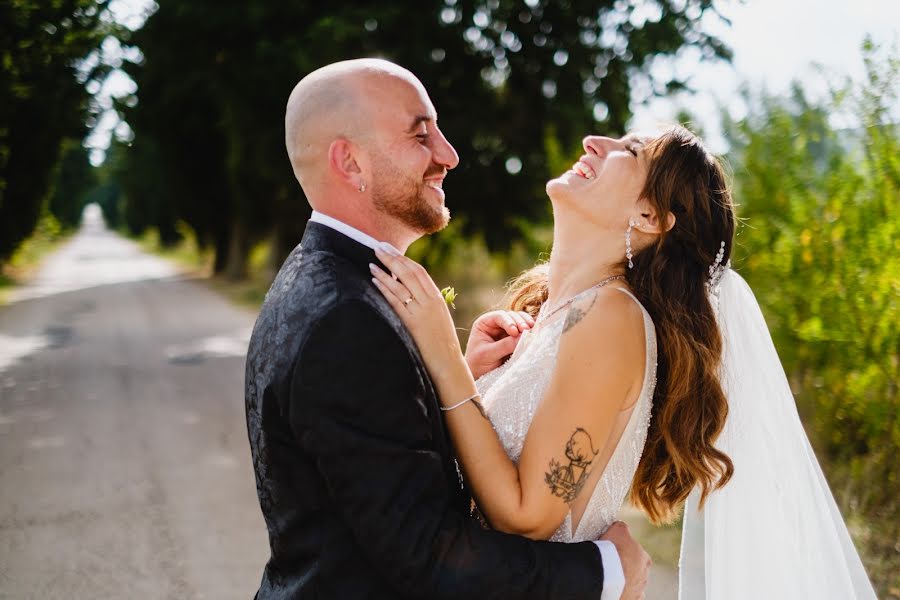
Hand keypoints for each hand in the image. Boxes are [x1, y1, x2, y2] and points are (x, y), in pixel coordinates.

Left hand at [370, 245, 463, 376]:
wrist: (448, 365)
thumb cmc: (441, 345)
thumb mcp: (437, 319)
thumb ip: (426, 305)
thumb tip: (409, 294)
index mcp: (437, 299)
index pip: (420, 272)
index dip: (404, 259)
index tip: (392, 250)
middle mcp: (431, 302)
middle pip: (410, 273)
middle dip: (393, 258)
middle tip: (378, 246)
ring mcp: (422, 312)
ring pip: (401, 285)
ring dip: (385, 270)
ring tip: (373, 259)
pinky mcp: (413, 323)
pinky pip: (396, 301)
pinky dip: (385, 288)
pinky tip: (374, 279)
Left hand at [465, 310, 533, 379]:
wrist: (480, 376)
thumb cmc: (478, 363)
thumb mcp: (488, 354)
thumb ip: (504, 345)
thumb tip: (523, 337)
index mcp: (485, 323)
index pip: (499, 316)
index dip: (508, 321)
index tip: (514, 332)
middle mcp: (496, 324)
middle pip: (511, 316)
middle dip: (520, 322)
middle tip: (527, 330)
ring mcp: (507, 330)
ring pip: (520, 321)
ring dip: (527, 325)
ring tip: (533, 331)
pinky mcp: (515, 339)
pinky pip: (524, 332)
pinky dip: (530, 332)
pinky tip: (535, 334)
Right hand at [600, 521, 650, 599]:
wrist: (606, 573)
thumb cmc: (613, 550)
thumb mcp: (618, 530)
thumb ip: (622, 528)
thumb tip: (621, 526)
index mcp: (644, 558)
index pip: (637, 554)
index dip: (625, 552)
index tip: (615, 552)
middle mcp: (644, 575)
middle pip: (636, 570)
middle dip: (627, 568)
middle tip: (612, 565)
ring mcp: (638, 590)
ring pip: (633, 585)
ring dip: (625, 582)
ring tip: (611, 578)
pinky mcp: (630, 599)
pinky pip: (627, 595)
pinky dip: (621, 592)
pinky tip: (613, 588)